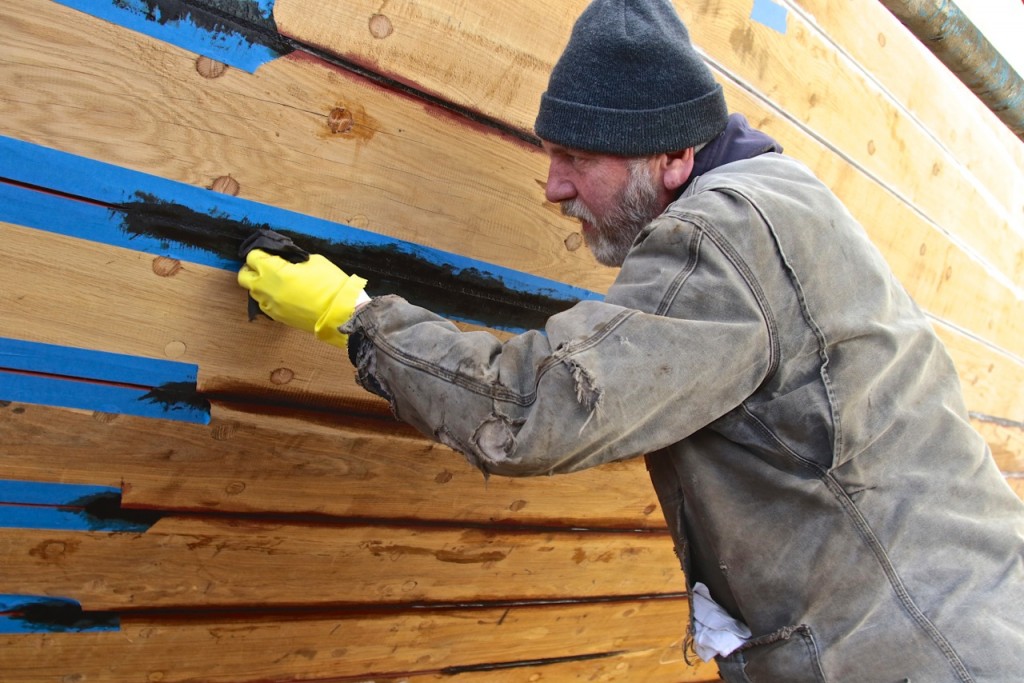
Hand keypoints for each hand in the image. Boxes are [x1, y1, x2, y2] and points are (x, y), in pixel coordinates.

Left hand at [238, 249, 367, 347]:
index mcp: (274, 272)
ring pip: (253, 291)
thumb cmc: (330, 284)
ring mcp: (270, 305)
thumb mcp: (313, 261)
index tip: (270, 252)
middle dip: (252, 268)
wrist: (341, 312)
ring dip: (260, 283)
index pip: (252, 257)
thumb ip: (293, 259)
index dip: (261, 252)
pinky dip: (268, 297)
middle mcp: (266, 289)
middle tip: (267, 265)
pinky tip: (282, 294)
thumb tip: (285, 259)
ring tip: (276, 280)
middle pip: (244, 276)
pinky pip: (264, 304)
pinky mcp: (277, 317)